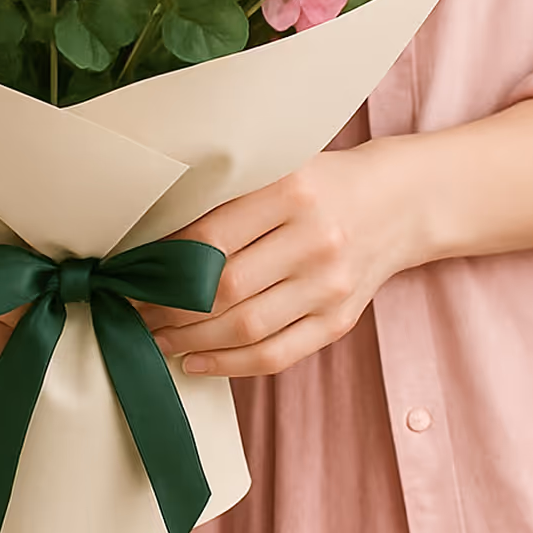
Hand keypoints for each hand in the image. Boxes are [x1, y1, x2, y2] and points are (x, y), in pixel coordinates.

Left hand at [147, 139, 423, 376]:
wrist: (401, 202)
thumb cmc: (324, 182)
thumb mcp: (282, 167)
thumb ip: (230, 196)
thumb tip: (154, 238)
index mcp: (294, 191)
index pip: (212, 237)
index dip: (164, 263)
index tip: (132, 272)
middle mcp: (316, 240)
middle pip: (225, 289)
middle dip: (167, 308)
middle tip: (133, 311)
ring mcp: (331, 286)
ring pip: (246, 329)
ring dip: (189, 340)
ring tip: (155, 338)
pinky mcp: (340, 320)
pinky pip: (277, 355)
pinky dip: (229, 365)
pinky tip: (193, 361)